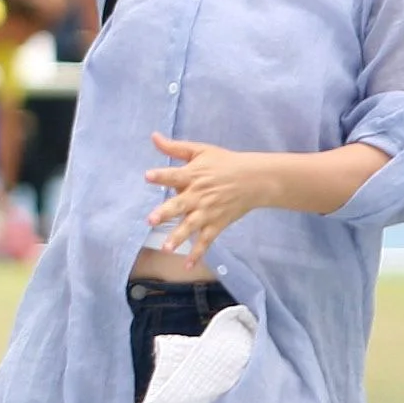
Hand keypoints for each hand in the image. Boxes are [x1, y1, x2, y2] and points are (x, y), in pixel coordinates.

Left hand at [143, 133, 271, 262]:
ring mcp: (208, 212)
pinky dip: (197, 253)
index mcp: (193, 175)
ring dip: (178, 237)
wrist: (256, 179)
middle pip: (179, 205)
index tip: (148, 176)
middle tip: (151, 220)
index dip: (161, 176)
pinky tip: (187, 265)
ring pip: (191, 226)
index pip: (174, 175)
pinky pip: (206, 241)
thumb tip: (153, 136)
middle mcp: (198, 195)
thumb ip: (175, 147)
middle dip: (165, 213)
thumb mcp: (201, 151)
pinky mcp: (217, 224)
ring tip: (165, 248)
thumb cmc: (224, 163)